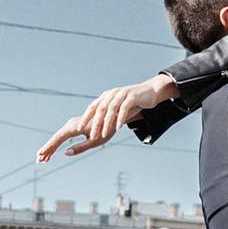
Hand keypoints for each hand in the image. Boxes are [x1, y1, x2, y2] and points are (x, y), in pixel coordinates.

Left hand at [37, 75, 177, 160]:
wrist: (149, 92)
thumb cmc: (131, 104)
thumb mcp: (117, 110)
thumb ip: (107, 117)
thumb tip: (97, 129)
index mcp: (105, 97)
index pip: (92, 108)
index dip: (85, 118)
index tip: (78, 129)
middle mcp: (111, 94)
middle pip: (100, 109)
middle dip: (95, 123)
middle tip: (92, 136)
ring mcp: (121, 94)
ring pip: (111, 109)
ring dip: (107, 123)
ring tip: (104, 134)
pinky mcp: (132, 96)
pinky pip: (124, 108)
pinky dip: (120, 118)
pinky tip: (118, 128)